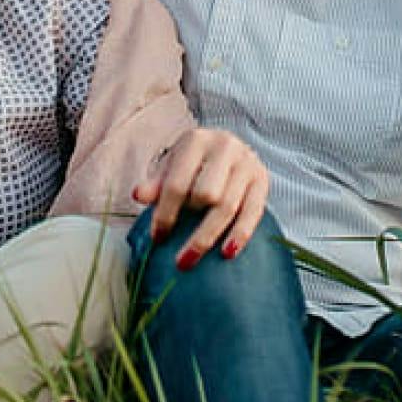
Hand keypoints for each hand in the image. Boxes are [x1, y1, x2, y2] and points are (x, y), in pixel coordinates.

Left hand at [132, 127, 268, 266]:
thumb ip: (156, 183)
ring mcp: (247, 164)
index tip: (158, 238)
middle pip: (206, 195)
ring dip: (207, 238)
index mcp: (196, 141)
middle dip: (190, 226)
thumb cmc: (193, 162)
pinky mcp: (262, 180)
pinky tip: (227, 254)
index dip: (165, 214)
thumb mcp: (171, 166)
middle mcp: (225, 147)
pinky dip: (240, 235)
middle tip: (177, 253)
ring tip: (190, 261)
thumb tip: (138, 196)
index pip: (177, 183)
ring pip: (227, 207)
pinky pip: (252, 213)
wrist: (227, 147)